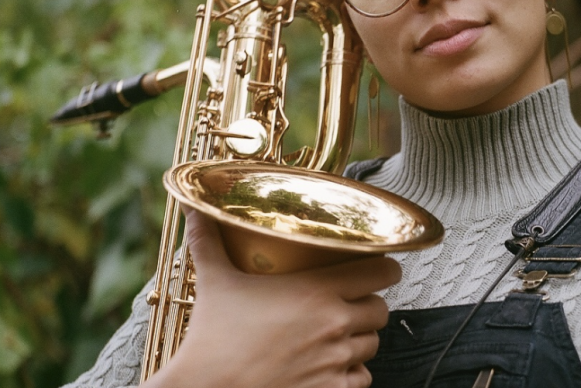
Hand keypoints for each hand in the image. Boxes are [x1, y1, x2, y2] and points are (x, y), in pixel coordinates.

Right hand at [143, 210, 401, 387]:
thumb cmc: (211, 339)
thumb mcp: (215, 283)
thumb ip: (210, 243)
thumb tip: (195, 210)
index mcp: (316, 290)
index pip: (380, 272)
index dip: (385, 270)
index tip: (380, 269)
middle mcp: (334, 324)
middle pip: (380, 309)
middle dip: (367, 307)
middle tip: (348, 306)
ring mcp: (336, 361)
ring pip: (372, 345)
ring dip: (358, 340)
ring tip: (334, 337)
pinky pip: (362, 379)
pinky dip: (350, 374)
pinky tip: (329, 368)